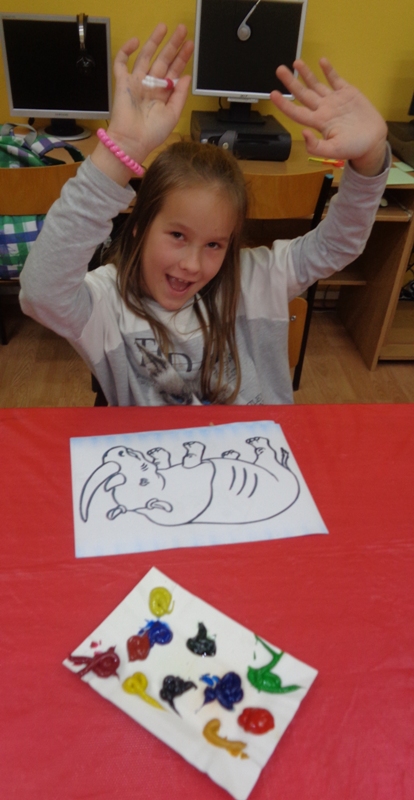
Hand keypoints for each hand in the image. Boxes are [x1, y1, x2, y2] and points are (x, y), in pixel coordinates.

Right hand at [92, 24, 192, 182]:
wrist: (132, 142)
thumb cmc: (152, 134)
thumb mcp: (173, 115)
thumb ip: (180, 95)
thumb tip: (186, 76)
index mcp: (163, 94)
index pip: (174, 72)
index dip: (182, 58)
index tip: (190, 46)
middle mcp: (151, 86)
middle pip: (163, 61)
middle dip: (172, 46)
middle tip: (182, 31)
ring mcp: (136, 83)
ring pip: (146, 57)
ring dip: (154, 42)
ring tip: (163, 28)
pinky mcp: (123, 83)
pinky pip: (122, 63)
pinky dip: (126, 51)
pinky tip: (135, 42)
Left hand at [270, 58, 387, 175]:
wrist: (373, 142)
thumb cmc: (353, 148)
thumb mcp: (334, 151)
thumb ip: (316, 147)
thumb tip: (304, 133)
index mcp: (319, 122)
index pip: (296, 112)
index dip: (284, 104)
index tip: (273, 94)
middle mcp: (323, 109)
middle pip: (303, 94)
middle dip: (291, 82)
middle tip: (280, 70)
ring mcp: (334, 100)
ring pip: (317, 85)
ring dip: (306, 74)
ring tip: (296, 62)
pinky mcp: (347, 93)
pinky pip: (335, 79)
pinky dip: (328, 70)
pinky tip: (321, 61)